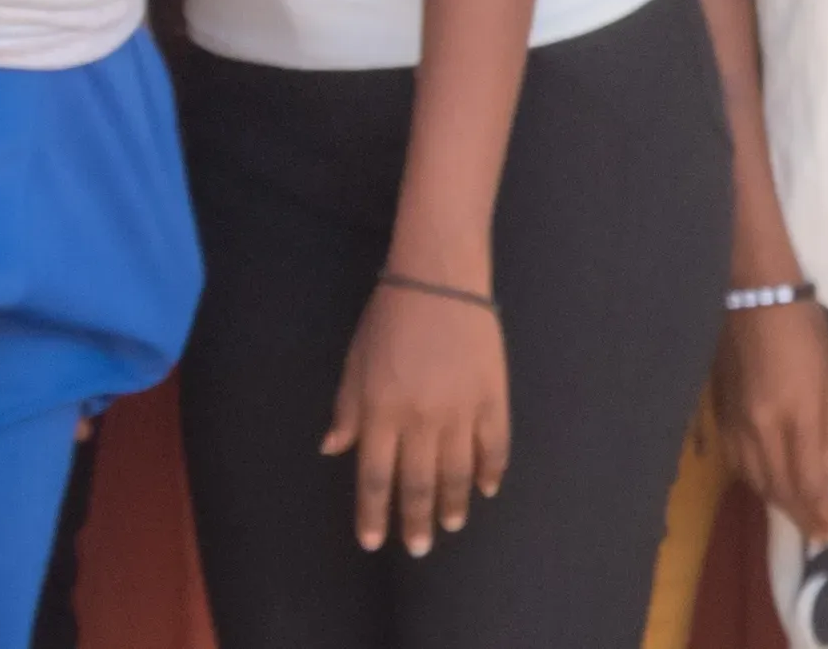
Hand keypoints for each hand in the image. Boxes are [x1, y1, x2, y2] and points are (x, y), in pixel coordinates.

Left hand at [323, 283, 508, 554]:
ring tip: (451, 525)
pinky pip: (493, 444)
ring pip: (457, 472)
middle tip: (418, 548)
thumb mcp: (355, 364)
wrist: (439, 279)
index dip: (373, 514)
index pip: (375, 477)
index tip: (373, 542)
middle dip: (416, 520)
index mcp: (380, 412)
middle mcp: (419, 419)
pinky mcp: (491, 396)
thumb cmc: (388, 318)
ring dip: (453, 504)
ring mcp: (459, 410)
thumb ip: (347, 410)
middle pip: (417, 483)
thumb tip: (333, 450)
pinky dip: (491, 470)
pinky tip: (486, 488)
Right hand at [715, 298, 827, 544]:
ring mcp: (735, 427)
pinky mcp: (719, 420)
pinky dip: (760, 483)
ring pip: (757, 483)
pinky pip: (740, 466)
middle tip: (822, 534)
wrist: (751, 297)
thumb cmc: (804, 328)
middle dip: (802, 518)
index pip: (808, 482)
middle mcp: (760, 429)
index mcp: (794, 414)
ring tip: (802, 515)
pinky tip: (773, 485)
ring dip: (780, 504)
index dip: (821, 514)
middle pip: (780, 491)